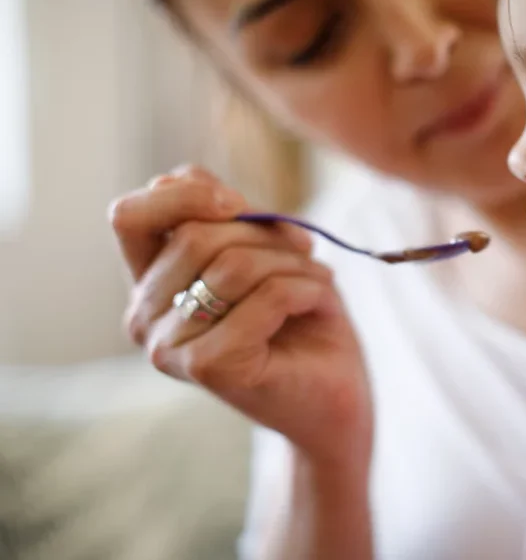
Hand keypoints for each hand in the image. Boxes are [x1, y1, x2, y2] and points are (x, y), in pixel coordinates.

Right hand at [109, 165, 372, 467]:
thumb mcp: (265, 251)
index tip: (238, 204)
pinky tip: (319, 303)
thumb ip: (229, 218)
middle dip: (266, 234)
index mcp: (150, 284)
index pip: (130, 216)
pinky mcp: (210, 368)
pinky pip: (267, 296)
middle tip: (305, 253)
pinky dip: (307, 289)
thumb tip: (212, 190)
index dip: (183, 194)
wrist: (335, 395)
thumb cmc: (301, 320)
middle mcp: (145, 318)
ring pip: (234, 264)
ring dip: (293, 263)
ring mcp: (171, 348)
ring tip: (317, 281)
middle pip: (195, 235)